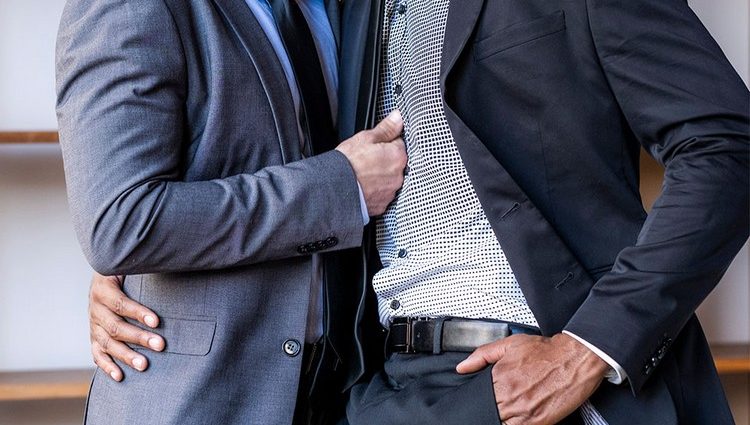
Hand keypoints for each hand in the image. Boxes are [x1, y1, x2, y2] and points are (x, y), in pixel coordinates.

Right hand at [89, 273, 164, 380]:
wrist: (104, 274)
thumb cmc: (125, 270)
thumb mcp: (130, 264)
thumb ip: (143, 268)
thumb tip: (166, 263)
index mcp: (103, 288)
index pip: (120, 303)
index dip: (138, 313)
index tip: (157, 322)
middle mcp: (95, 307)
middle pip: (116, 326)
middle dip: (139, 337)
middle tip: (160, 345)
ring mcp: (93, 324)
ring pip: (108, 343)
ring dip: (126, 355)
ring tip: (144, 365)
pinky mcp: (94, 336)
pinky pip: (97, 353)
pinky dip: (107, 366)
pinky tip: (120, 376)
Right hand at [336, 110, 406, 215]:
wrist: (334, 189)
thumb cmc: (348, 163)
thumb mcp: (365, 138)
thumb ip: (386, 128)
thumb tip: (398, 117)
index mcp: (397, 156)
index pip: (399, 144)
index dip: (386, 143)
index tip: (375, 146)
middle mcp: (399, 176)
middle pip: (395, 164)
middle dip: (384, 161)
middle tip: (367, 161)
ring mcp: (390, 192)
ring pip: (389, 180)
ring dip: (380, 177)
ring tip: (363, 175)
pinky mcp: (382, 205)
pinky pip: (381, 195)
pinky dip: (375, 191)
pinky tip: (364, 186)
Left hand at [456, 333, 608, 424]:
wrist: (576, 358)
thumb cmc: (546, 351)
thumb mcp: (510, 345)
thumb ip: (482, 355)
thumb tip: (463, 367)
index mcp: (500, 379)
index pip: (479, 398)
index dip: (480, 401)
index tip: (485, 399)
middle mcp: (510, 398)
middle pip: (489, 413)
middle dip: (491, 409)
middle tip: (501, 402)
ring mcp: (525, 413)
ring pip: (502, 423)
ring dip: (503, 418)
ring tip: (509, 410)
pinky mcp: (540, 422)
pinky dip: (517, 424)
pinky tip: (519, 417)